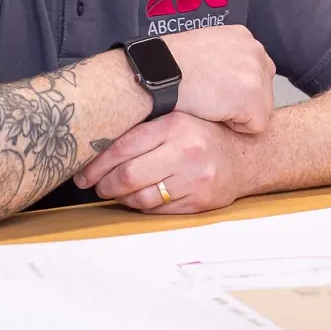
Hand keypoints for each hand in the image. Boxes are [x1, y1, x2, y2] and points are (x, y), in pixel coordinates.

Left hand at [73, 112, 254, 213]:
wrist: (246, 156)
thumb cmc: (205, 136)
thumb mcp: (178, 119)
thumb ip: (145, 129)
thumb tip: (98, 143)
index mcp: (174, 125)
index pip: (124, 147)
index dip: (97, 164)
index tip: (84, 172)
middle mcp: (185, 151)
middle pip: (128, 175)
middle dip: (104, 184)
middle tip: (95, 186)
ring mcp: (193, 179)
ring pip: (140, 197)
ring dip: (120, 199)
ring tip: (114, 193)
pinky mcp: (199, 201)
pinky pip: (158, 210)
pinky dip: (141, 207)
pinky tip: (136, 200)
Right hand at [160, 24, 276, 133]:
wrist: (156, 73)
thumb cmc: (169, 65)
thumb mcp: (203, 48)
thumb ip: (225, 57)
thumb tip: (231, 77)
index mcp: (242, 36)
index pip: (257, 70)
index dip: (237, 88)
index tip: (216, 89)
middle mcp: (254, 50)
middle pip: (264, 90)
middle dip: (242, 101)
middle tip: (212, 99)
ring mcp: (256, 73)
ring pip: (261, 109)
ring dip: (238, 114)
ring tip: (210, 104)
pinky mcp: (253, 98)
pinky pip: (255, 126)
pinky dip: (235, 127)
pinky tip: (212, 113)